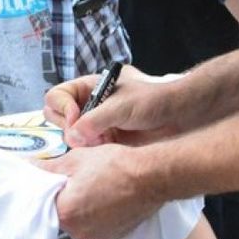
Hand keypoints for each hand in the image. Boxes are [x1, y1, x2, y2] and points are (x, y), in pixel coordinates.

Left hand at [42, 142, 161, 238]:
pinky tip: (106, 197)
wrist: (150, 176)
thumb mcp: (75, 159)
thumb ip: (47, 168)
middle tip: (74, 179)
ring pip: (79, 220)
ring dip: (81, 207)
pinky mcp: (114, 235)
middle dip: (63, 198)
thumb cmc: (112, 165)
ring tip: (93, 186)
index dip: (46, 188)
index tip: (52, 178)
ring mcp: (97, 236)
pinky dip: (97, 213)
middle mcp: (78, 231)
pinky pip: (96, 225)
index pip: (43, 203)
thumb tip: (26, 166)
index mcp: (64, 213)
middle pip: (60, 214)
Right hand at [43, 66, 183, 147]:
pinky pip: (85, 148)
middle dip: (67, 127)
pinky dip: (90, 151)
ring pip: (70, 135)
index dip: (62, 108)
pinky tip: (105, 149)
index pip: (58, 96)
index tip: (75, 119)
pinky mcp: (105, 141)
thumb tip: (71, 137)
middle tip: (83, 136)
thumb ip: (94, 121)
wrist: (180, 117)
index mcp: (90, 87)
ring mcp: (96, 124)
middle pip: (58, 116)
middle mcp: (89, 105)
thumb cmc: (153, 101)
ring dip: (80, 141)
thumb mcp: (121, 107)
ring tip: (99, 142)